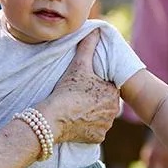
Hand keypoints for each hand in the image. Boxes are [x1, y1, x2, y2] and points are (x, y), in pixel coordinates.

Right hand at [37, 30, 119, 144]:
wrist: (53, 118)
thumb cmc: (66, 90)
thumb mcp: (79, 65)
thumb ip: (88, 46)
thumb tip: (97, 29)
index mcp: (113, 92)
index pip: (109, 86)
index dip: (96, 84)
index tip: (85, 84)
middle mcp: (114, 111)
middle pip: (106, 102)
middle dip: (96, 99)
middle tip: (79, 96)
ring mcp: (106, 126)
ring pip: (102, 117)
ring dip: (93, 113)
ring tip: (77, 108)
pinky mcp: (97, 138)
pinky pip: (95, 130)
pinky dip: (88, 127)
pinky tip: (77, 120)